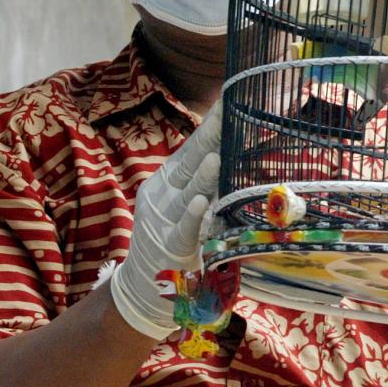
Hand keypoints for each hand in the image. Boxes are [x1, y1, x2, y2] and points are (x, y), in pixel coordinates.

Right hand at [110, 102, 221, 339]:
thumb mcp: (188, 205)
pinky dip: (192, 216)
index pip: (195, 145)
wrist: (143, 289)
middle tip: (234, 109)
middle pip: (191, 159)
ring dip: (204, 175)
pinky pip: (183, 230)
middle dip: (213, 134)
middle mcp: (163, 194)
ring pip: (189, 194)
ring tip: (218, 156)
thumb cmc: (176, 241)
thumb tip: (244, 153)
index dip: (214, 122)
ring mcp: (163, 220)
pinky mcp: (169, 249)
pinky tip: (201, 204)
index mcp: (169, 180)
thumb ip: (212, 182)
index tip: (234, 96)